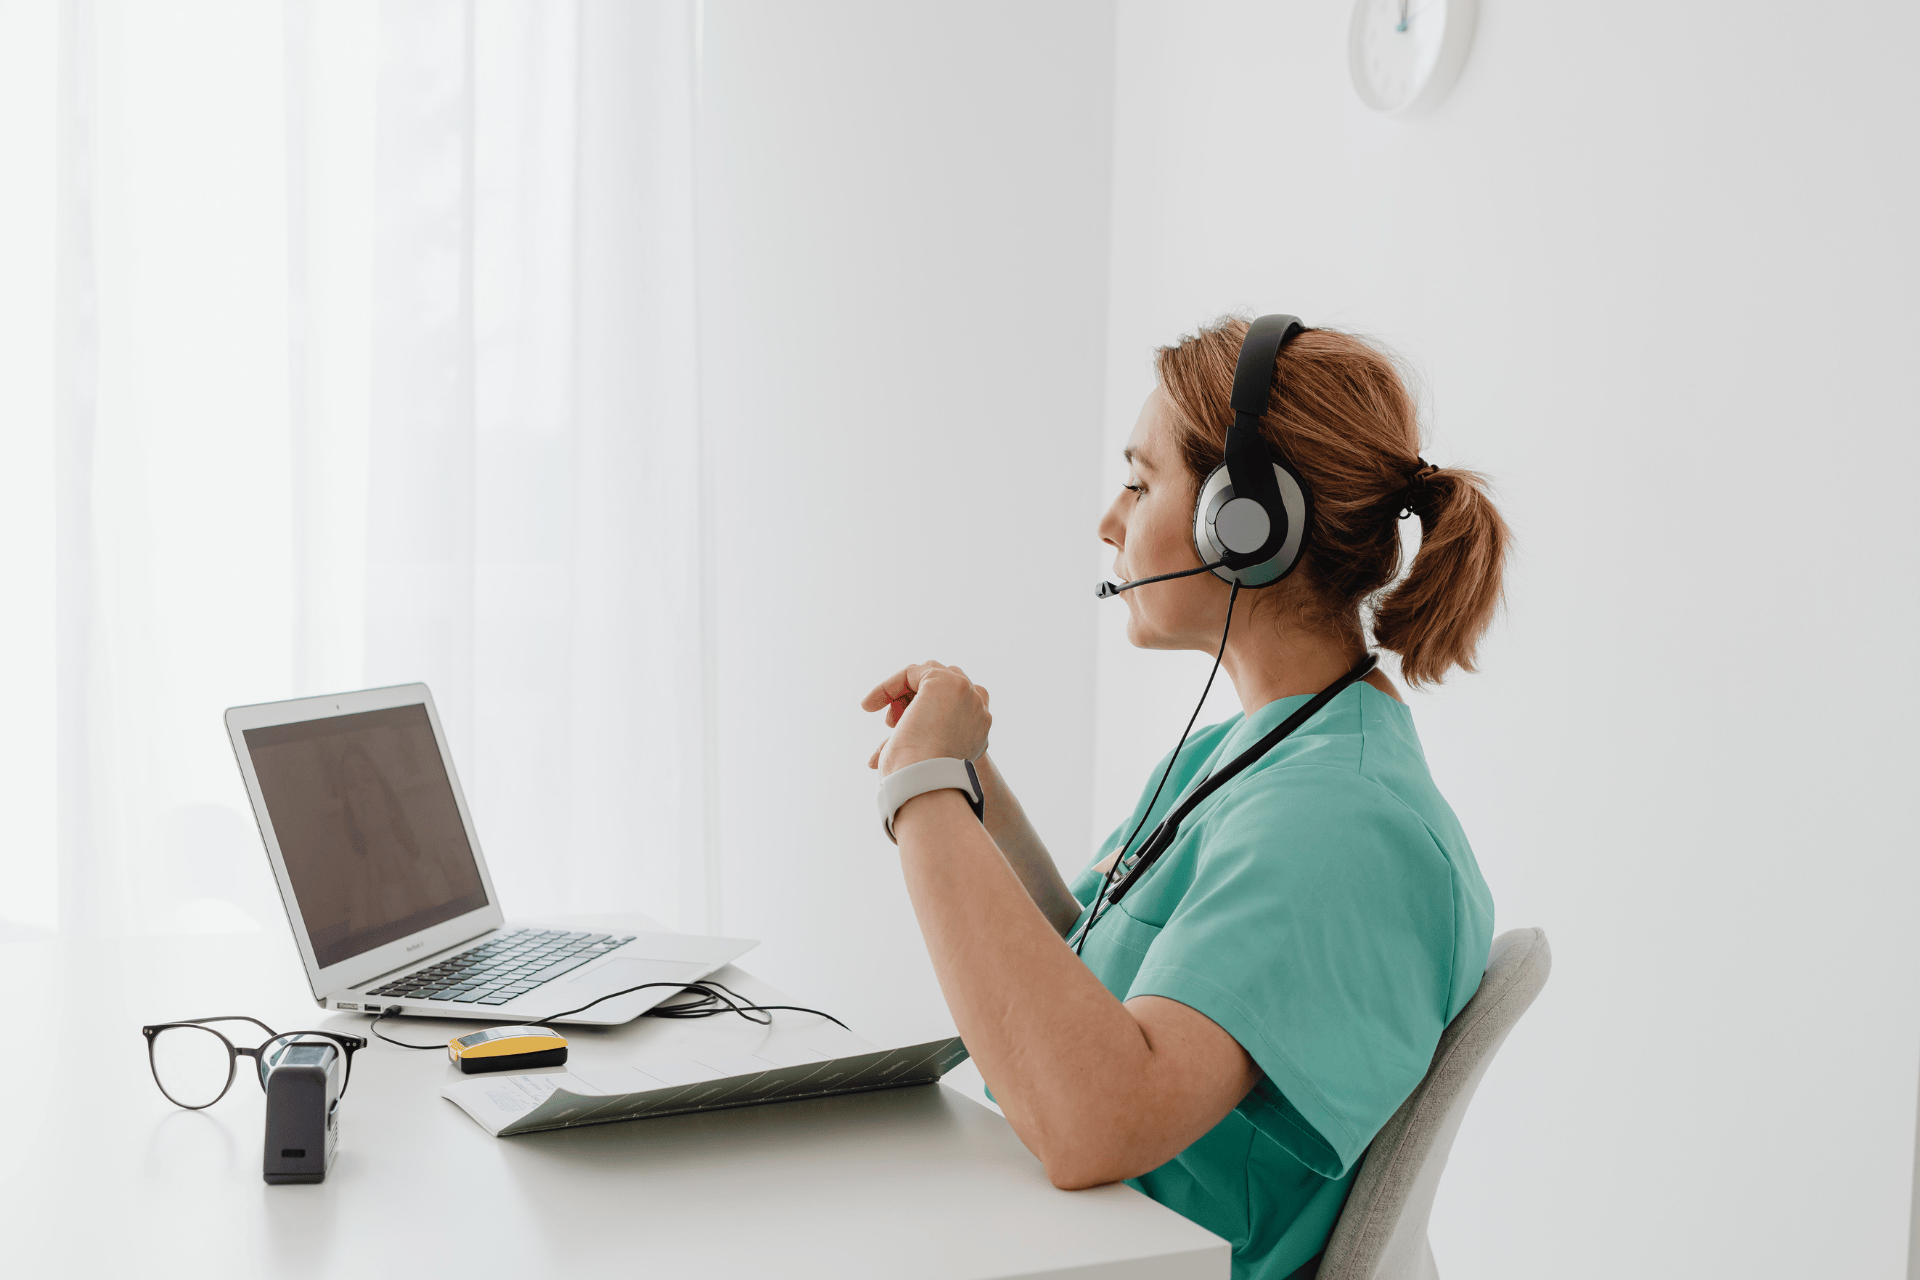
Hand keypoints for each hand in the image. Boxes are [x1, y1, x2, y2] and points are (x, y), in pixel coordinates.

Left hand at [861, 661, 991, 774]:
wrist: (926, 782)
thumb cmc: (920, 781)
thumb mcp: (918, 761)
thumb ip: (908, 748)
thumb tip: (873, 761)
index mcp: (979, 730)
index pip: (953, 705)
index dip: (922, 711)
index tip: (894, 728)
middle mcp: (978, 709)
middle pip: (943, 685)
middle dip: (914, 700)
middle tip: (892, 723)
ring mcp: (965, 692)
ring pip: (930, 674)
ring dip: (903, 692)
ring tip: (888, 720)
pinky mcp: (944, 681)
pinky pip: (911, 672)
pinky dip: (889, 686)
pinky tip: (870, 705)